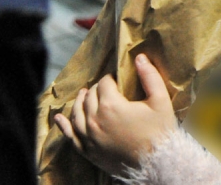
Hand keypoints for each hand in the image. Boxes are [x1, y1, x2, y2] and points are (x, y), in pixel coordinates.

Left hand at [54, 54, 177, 176]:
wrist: (156, 164)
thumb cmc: (160, 131)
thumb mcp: (161, 101)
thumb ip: (150, 76)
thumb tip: (139, 57)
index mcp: (111, 105)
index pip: (104, 84)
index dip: (111, 79)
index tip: (118, 80)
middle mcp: (95, 120)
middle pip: (90, 96)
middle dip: (97, 88)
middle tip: (107, 88)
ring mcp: (89, 137)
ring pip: (77, 113)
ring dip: (80, 101)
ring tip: (84, 94)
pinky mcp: (88, 151)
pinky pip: (70, 136)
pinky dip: (63, 125)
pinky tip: (59, 118)